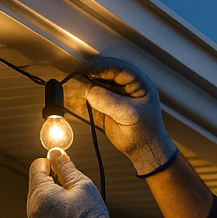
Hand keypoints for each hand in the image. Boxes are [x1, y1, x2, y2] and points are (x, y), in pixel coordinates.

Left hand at [27, 149, 125, 217]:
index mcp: (40, 194)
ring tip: (72, 204)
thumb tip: (55, 152)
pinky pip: (40, 213)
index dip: (51, 163)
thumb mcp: (81, 185)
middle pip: (36, 182)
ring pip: (38, 198)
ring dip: (52, 195)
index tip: (64, 167)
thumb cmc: (89, 216)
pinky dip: (51, 210)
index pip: (37, 167)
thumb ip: (65, 166)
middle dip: (52, 180)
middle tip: (73, 188)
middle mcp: (32, 208)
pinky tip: (67, 215)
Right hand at [77, 55, 177, 176]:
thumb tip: (91, 91)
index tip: (86, 71)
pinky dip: (80, 97)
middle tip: (76, 80)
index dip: (101, 67)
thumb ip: (110, 102)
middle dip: (89, 75)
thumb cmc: (145, 133)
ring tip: (71, 89)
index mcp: (138, 83)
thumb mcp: (129, 115)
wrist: (142, 150)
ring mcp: (114, 94)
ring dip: (82, 85)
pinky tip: (72, 99)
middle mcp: (125, 85)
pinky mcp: (104, 105)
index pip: (118, 67)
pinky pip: (89, 97)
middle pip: (104, 72)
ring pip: (95, 83)